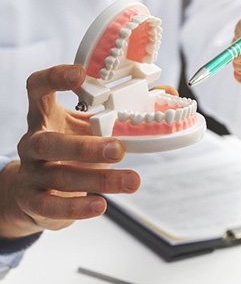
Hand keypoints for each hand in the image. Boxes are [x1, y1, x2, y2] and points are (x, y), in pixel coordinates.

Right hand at [0, 65, 140, 238]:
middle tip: (119, 149)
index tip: (80, 75)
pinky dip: (77, 208)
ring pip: (61, 175)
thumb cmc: (70, 152)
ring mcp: (31, 172)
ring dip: (98, 180)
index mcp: (45, 116)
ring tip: (132, 181)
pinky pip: (52, 205)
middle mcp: (33, 142)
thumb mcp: (90, 128)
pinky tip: (101, 206)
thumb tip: (166, 91)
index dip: (54, 78)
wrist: (35, 192)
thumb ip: (122, 110)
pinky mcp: (33, 201)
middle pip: (50, 142)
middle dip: (85, 146)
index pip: (37, 88)